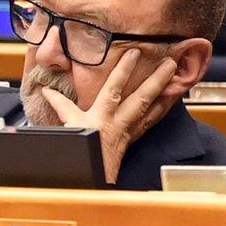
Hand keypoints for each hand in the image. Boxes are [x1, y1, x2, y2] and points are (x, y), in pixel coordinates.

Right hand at [41, 48, 177, 183]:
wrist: (95, 173)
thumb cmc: (83, 149)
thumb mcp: (69, 125)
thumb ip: (61, 105)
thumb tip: (48, 90)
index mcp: (102, 116)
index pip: (114, 88)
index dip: (123, 70)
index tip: (133, 52)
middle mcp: (120, 121)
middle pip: (142, 97)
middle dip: (156, 80)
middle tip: (169, 63)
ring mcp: (131, 128)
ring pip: (152, 107)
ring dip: (165, 91)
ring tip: (178, 76)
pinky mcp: (136, 134)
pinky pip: (153, 119)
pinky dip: (163, 107)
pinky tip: (172, 98)